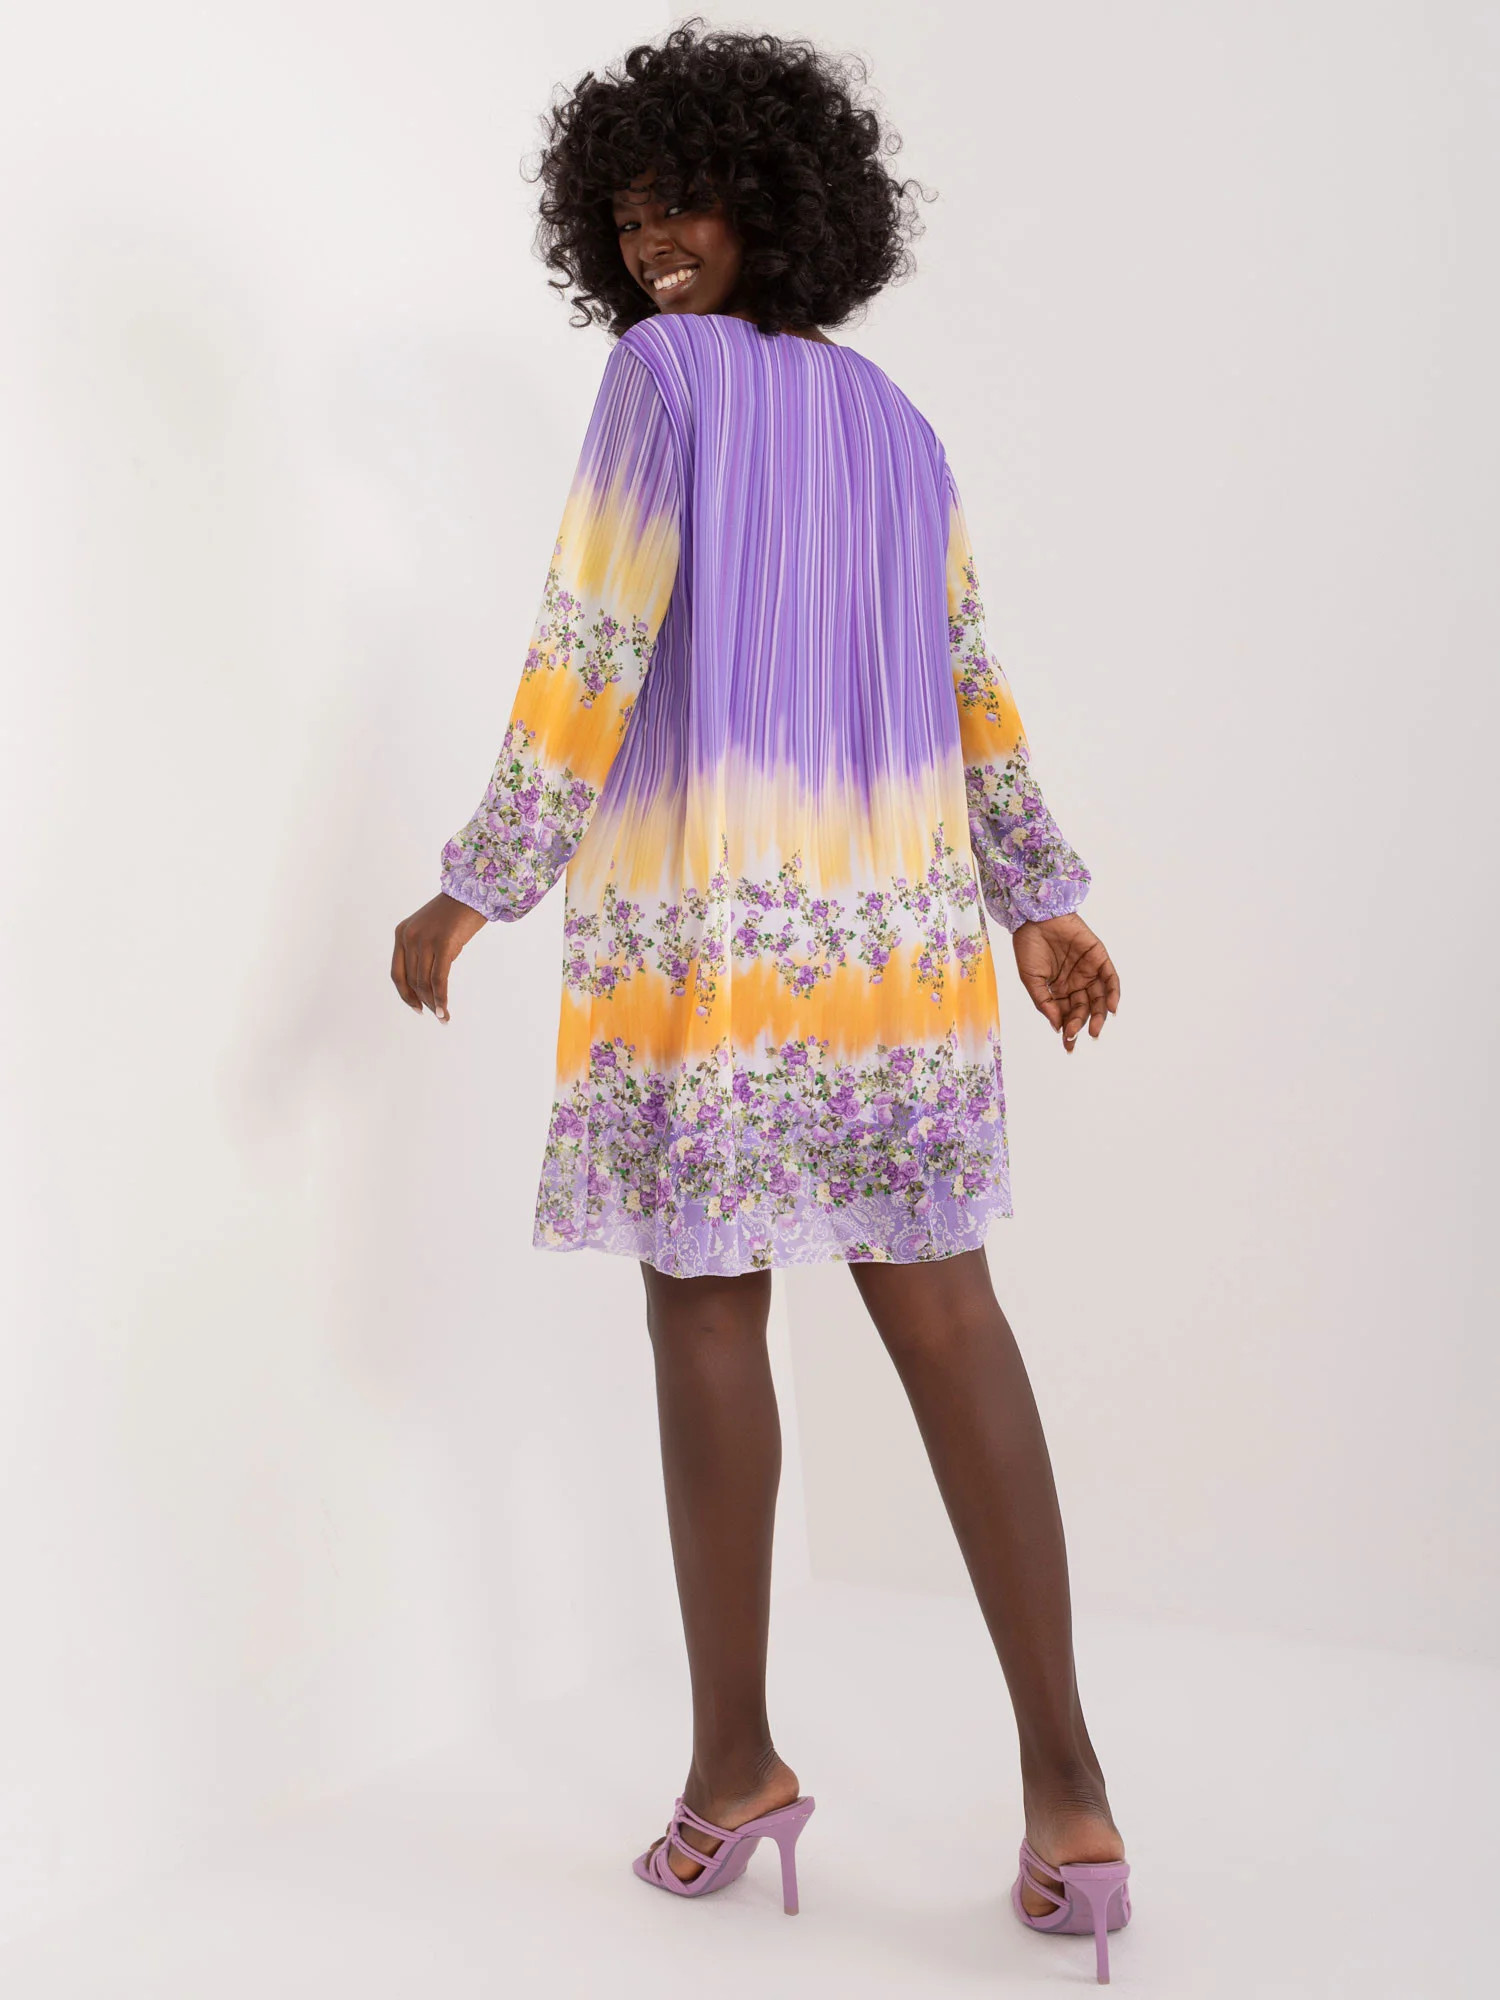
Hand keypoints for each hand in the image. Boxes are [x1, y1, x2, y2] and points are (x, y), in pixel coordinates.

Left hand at [391, 893, 487, 1021]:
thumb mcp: (430, 930)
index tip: (416, 1008)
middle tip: (436, 1015)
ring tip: (443, 1016)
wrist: (473, 892)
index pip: (397, 973)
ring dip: (433, 1003)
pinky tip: (444, 1009)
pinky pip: (439, 978)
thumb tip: (427, 984)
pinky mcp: (443, 944)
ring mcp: (425, 940)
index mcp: (401, 933)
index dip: (405, 994)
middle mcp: (409, 937)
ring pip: (425, 982)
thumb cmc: (456, 913)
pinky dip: (441, 997)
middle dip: (423, 1001)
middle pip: (412, 980)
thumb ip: (423, 951)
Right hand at [1012, 911, 1119, 1053]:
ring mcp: (1088, 971)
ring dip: (1099, 1015)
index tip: (1068, 1045)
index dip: (1068, 1030)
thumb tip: (1056, 1026)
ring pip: (1099, 998)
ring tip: (1094, 1030)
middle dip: (1081, 1024)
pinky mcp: (1099, 957)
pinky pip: (1110, 979)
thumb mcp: (1031, 980)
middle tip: (1076, 1035)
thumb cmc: (1029, 947)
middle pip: (1084, 1009)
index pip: (1067, 1014)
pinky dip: (1113, 993)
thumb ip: (1045, 1003)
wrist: (1035, 918)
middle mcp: (1076, 982)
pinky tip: (1111, 1008)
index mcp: (1059, 989)